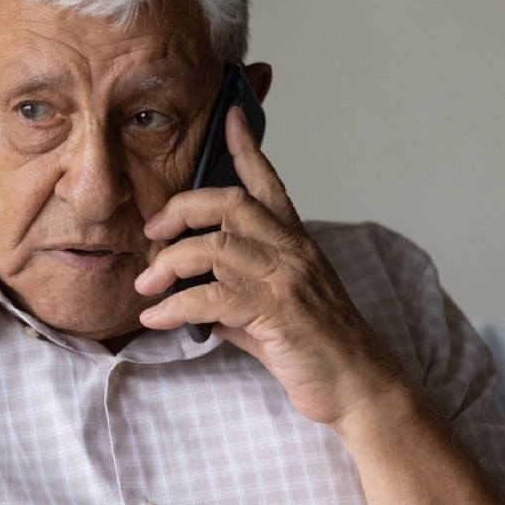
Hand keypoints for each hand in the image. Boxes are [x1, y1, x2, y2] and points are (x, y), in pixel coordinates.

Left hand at [135, 106, 409, 426]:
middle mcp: (292, 252)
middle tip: (151, 233)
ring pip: (214, 247)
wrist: (360, 387)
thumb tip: (192, 303)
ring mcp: (286, 279)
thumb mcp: (272, 314)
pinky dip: (175, 307)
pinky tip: (155, 319)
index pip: (268, 184)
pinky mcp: (277, 312)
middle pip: (229, 203)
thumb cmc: (317, 350)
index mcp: (295, 243)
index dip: (248, 148)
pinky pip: (212, 298)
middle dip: (181, 210)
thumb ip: (234, 298)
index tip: (231, 116)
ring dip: (168, 265)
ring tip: (144, 286)